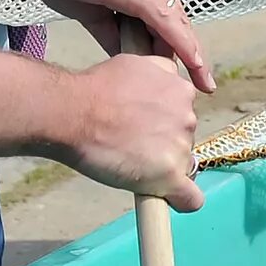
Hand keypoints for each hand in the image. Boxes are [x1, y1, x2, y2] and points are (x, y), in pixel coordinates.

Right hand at [0, 0, 217, 89]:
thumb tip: (127, 56)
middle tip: (204, 83)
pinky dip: (179, 42)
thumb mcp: (91, 11)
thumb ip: (112, 31)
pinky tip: (190, 62)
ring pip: (175, 20)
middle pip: (177, 19)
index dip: (180, 43)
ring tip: (202, 81)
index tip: (191, 71)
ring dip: (191, 52)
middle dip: (192, 53)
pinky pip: (163, 19)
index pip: (166, 15)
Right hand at [62, 54, 202, 210]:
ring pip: (183, 165)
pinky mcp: (170, 175)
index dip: (163, 123)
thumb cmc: (94, 90)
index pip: (183, 113)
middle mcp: (188, 116)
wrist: (75, 113)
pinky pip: (190, 199)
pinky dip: (180, 201)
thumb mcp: (136, 64)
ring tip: (128, 162)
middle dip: (161, 143)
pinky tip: (165, 198)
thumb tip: (155, 89)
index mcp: (181, 90)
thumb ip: (157, 74)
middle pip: (183, 139)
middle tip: (130, 144)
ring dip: (161, 166)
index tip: (145, 128)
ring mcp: (181, 147)